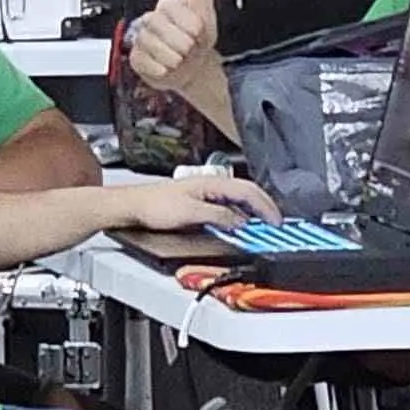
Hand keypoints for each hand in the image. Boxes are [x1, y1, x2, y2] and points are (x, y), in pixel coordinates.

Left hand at [104, 167, 277, 230]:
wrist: (133, 206)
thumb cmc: (154, 205)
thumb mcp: (190, 213)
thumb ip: (218, 216)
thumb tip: (240, 222)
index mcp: (212, 183)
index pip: (249, 192)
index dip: (266, 208)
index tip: (276, 222)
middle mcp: (211, 184)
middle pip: (247, 193)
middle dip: (264, 208)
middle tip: (276, 224)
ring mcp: (206, 192)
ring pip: (239, 199)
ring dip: (253, 212)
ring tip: (262, 226)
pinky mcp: (200, 200)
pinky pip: (228, 206)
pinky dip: (240, 215)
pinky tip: (239, 225)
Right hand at [127, 0, 218, 96]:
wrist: (194, 67)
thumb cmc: (199, 36)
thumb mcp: (204, 5)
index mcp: (166, 5)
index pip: (171, 9)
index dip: (189, 24)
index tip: (198, 32)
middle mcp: (150, 20)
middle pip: (159, 28)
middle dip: (182, 42)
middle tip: (189, 46)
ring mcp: (140, 39)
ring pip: (153, 47)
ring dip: (173, 57)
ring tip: (180, 57)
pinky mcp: (135, 58)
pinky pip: (145, 63)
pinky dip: (161, 69)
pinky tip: (167, 66)